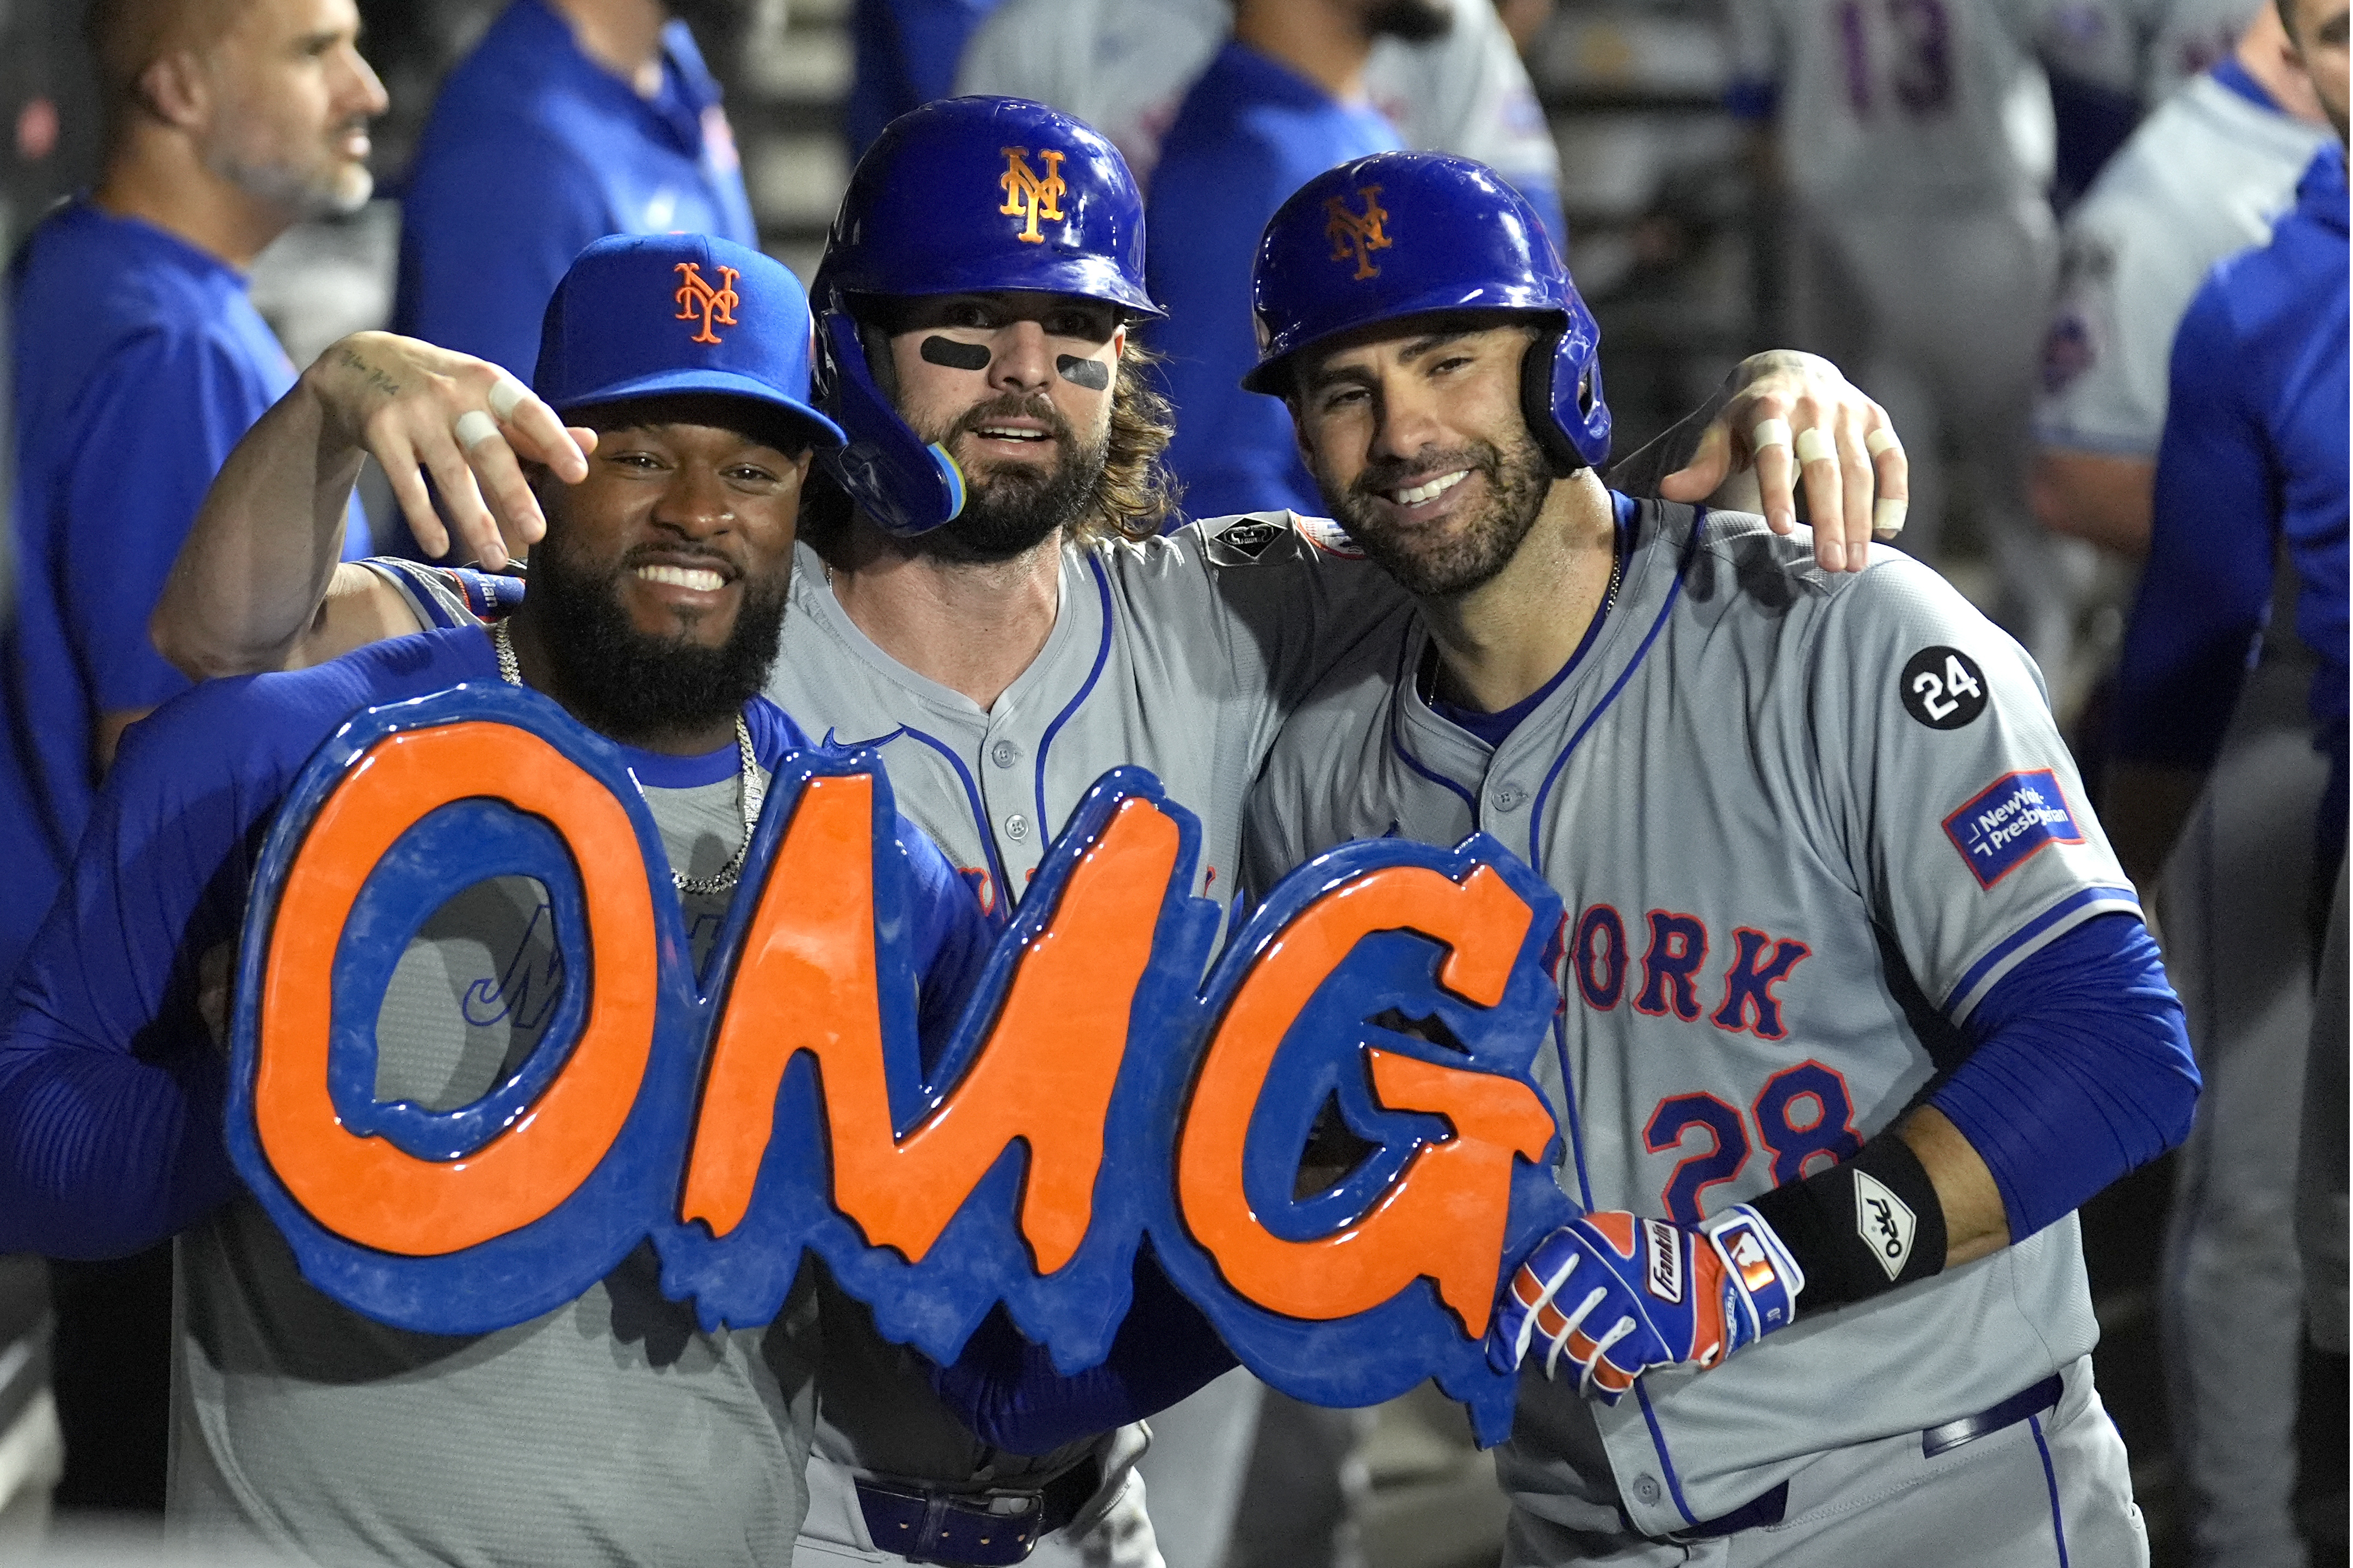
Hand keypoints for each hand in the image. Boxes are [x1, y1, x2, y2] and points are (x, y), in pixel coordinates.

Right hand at [306, 332, 594, 568]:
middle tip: (537, 533)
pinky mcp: (381, 432)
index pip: (529, 412)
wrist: (359, 362)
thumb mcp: (487, 394)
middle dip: (513, 494)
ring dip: (473, 520)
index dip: (554, 441)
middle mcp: (454, 397)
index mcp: (489, 384)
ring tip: (495, 559)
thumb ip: (534, 425)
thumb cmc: (442, 386)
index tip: (579, 473)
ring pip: (450, 475)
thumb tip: (591, 442)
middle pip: (489, 450)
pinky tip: (439, 547)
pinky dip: (422, 517)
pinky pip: (406, 483)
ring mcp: (415, 415)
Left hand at [1486, 1208, 1801, 1401]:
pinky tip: (1604, 1388)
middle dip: (1543, 1351)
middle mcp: (1601, 1267)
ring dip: (1572, 1372)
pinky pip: (1611, 1370)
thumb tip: (1521, 1302)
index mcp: (1583, 1239)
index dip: (1510, 1323)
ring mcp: (1628, 1302)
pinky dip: (1604, 1385)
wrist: (1716, 1273)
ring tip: (1574, 1377)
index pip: (1530, 1284)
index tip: (1501, 1351)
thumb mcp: (1608, 1238)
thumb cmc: (1648, 1257)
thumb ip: (1568, 1260)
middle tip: (1546, 1362)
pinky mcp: (1652, 1334)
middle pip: (1551, 1323)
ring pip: (1578, 1350)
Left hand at [1658, 350, 1908, 574]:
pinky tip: (1886, 532)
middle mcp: (1814, 408)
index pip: (1774, 453)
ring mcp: (1849, 413)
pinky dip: (1894, 495)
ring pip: (1860, 470)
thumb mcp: (1721, 431)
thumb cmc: (1749, 416)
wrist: (1793, 369)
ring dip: (1860, 519)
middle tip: (1830, 564)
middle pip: (1825, 469)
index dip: (1778, 490)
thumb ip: (1703, 464)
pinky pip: (1893, 458)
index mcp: (1769, 409)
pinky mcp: (1877, 420)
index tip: (1780, 529)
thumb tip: (1670, 491)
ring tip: (1854, 563)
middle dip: (1829, 519)